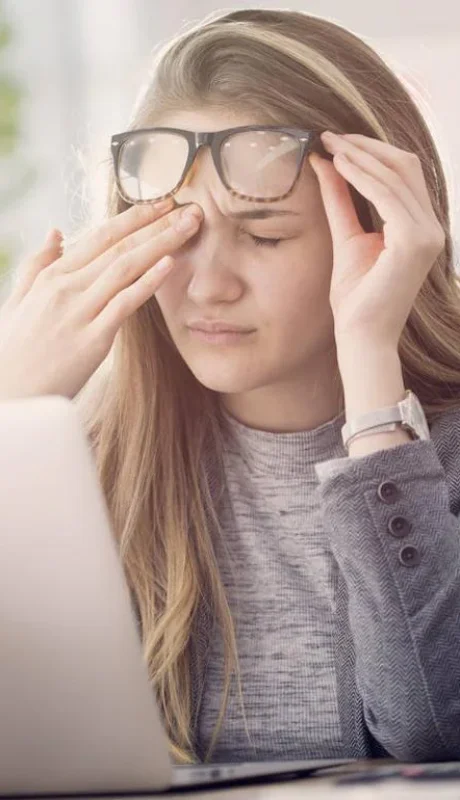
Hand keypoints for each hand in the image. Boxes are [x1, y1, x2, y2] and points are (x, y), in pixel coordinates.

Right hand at [0, 199, 201, 400]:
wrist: (7, 396)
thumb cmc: (12, 353)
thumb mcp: (17, 301)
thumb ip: (37, 265)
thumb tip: (56, 232)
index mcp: (52, 276)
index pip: (100, 236)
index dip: (134, 217)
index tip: (161, 203)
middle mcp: (66, 287)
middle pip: (119, 246)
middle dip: (157, 224)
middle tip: (191, 208)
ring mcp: (79, 312)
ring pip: (126, 267)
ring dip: (162, 243)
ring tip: (190, 226)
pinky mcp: (92, 340)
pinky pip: (124, 304)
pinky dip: (148, 282)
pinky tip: (170, 264)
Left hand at [308, 131, 444, 348]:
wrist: (361, 336)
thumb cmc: (356, 298)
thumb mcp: (346, 238)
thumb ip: (340, 201)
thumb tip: (326, 163)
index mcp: (419, 227)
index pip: (402, 174)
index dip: (371, 152)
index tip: (336, 141)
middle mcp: (431, 228)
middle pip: (405, 166)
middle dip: (366, 146)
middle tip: (329, 135)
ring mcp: (428, 234)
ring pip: (397, 175)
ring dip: (361, 156)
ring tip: (330, 145)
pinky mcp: (415, 242)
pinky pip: (388, 196)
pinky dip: (362, 176)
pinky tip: (338, 165)